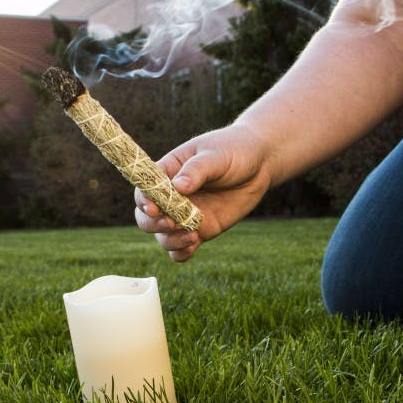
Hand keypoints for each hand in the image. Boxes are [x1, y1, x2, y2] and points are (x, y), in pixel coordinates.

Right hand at [134, 123, 272, 261]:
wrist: (259, 164)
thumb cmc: (233, 150)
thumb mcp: (215, 155)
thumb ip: (196, 171)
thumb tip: (178, 186)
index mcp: (168, 172)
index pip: (145, 188)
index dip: (144, 200)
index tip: (154, 208)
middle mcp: (171, 197)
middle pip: (146, 217)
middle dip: (154, 224)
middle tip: (171, 223)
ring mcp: (184, 216)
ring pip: (163, 236)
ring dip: (170, 240)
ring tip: (192, 236)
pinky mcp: (200, 230)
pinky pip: (182, 248)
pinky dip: (181, 252)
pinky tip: (193, 247)